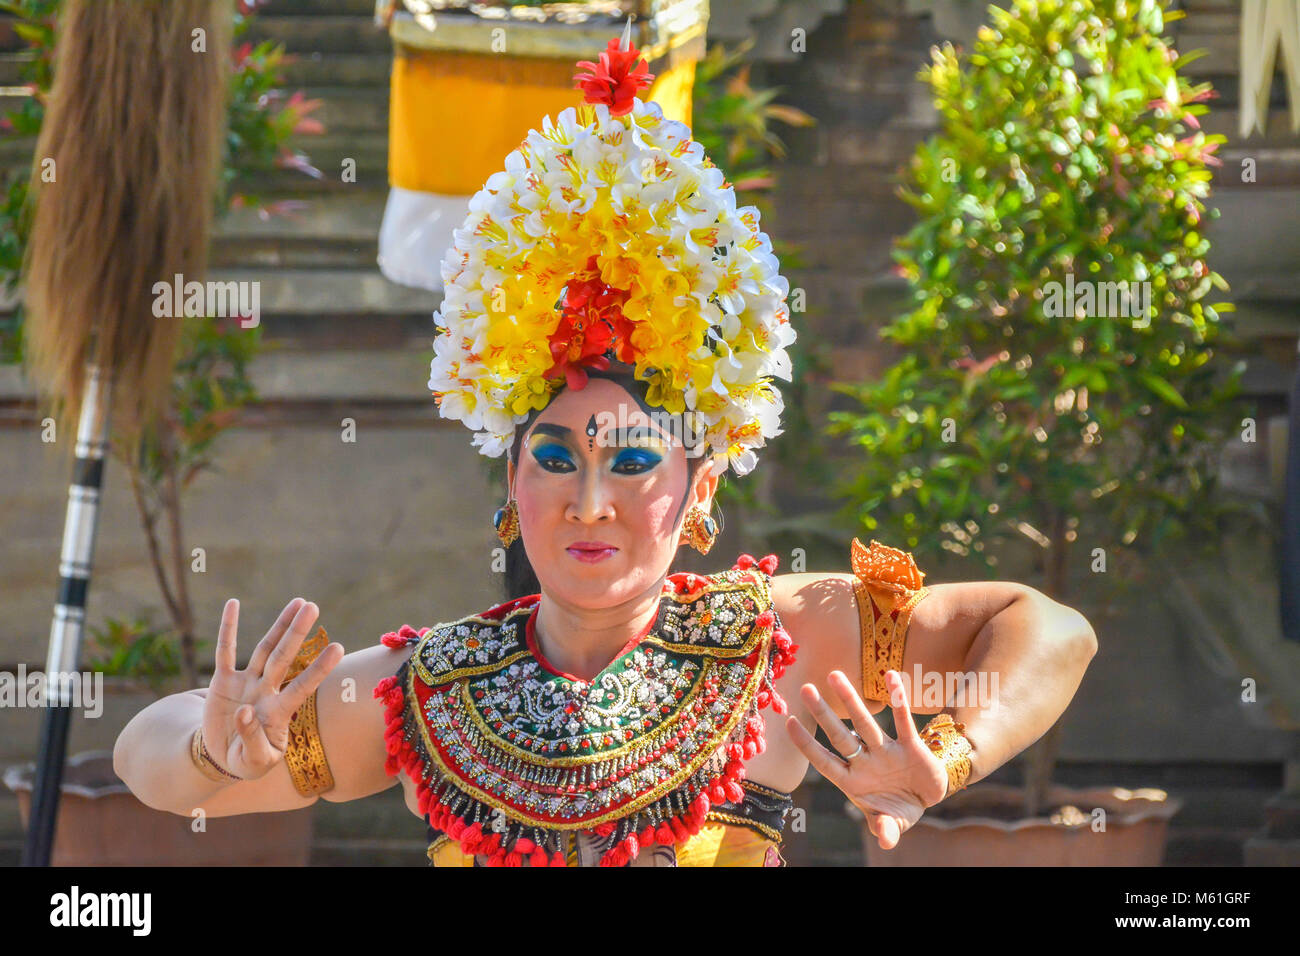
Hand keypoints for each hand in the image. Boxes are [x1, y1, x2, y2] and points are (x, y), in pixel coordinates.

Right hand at [203, 597, 343, 781]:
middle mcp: (267, 691)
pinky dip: (228, 628)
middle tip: (313, 606)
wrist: (223, 757)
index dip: (319, 668)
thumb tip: (245, 711)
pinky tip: (233, 604)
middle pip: (285, 657)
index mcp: (280, 712)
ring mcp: (247, 682)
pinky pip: (225, 651)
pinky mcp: (223, 681)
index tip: (339, 647)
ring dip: (279, 625)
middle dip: (298, 632)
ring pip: (264, 649)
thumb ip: (254, 740)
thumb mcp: (255, 762)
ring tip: (298, 602)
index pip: (303, 686)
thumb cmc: (248, 760)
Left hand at [785, 669, 947, 849]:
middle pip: (840, 736)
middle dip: (822, 715)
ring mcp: (886, 751)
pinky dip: (898, 698)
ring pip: (865, 723)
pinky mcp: (910, 745)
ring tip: (835, 675)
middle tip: (805, 688)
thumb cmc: (899, 810)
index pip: (824, 760)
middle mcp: (865, 762)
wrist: (929, 798)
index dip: (806, 744)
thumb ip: (886, 829)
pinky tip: (890, 677)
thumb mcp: (892, 824)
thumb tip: (885, 840)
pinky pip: (903, 720)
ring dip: (851, 700)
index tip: (788, 722)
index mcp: (853, 781)